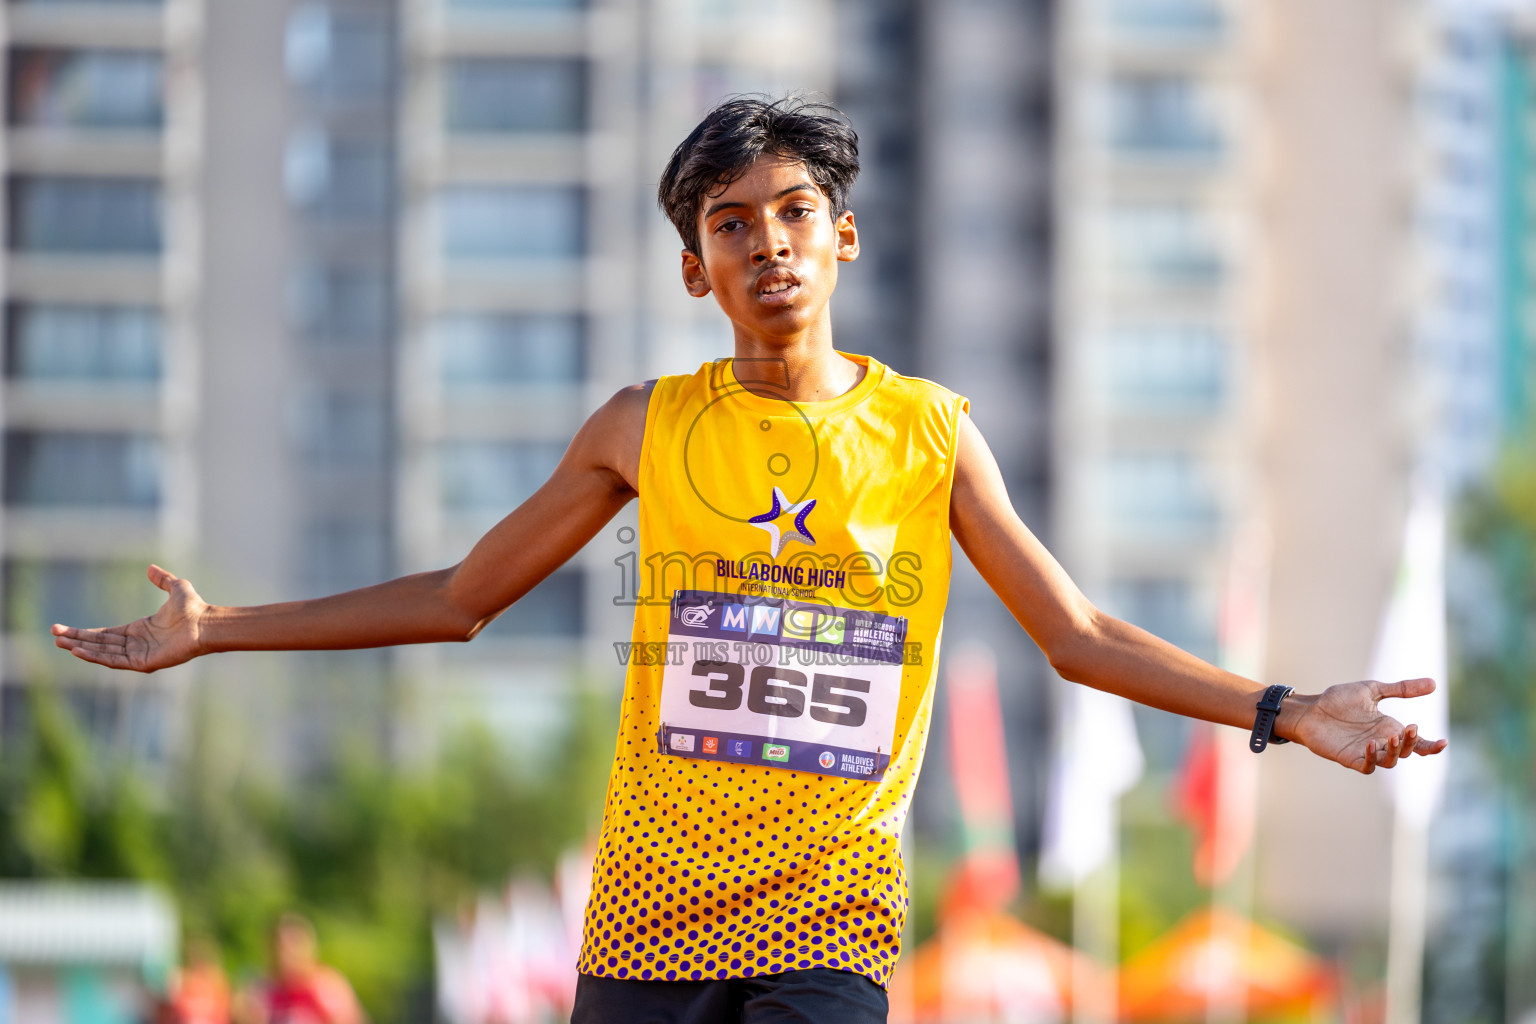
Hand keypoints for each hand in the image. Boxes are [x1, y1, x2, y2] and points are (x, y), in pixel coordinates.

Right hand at [50, 564, 208, 672]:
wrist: (207, 623)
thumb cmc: (195, 608)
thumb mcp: (176, 588)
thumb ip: (162, 579)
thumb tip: (150, 567)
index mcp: (139, 630)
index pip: (104, 634)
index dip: (84, 632)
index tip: (62, 629)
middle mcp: (136, 644)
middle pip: (99, 643)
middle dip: (76, 640)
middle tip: (54, 636)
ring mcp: (139, 655)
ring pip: (103, 653)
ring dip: (82, 648)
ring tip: (61, 643)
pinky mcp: (144, 663)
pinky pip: (115, 661)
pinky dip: (96, 657)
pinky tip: (79, 651)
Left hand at [1285, 677, 1447, 773]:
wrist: (1310, 709)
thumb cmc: (1338, 701)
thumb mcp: (1372, 690)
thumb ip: (1401, 689)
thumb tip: (1434, 683)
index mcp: (1389, 727)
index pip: (1416, 743)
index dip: (1431, 746)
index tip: (1444, 742)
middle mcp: (1381, 742)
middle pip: (1406, 752)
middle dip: (1411, 742)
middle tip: (1410, 727)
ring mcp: (1366, 752)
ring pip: (1390, 761)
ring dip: (1394, 752)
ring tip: (1391, 736)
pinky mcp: (1350, 758)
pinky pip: (1367, 766)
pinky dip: (1372, 759)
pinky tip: (1370, 745)